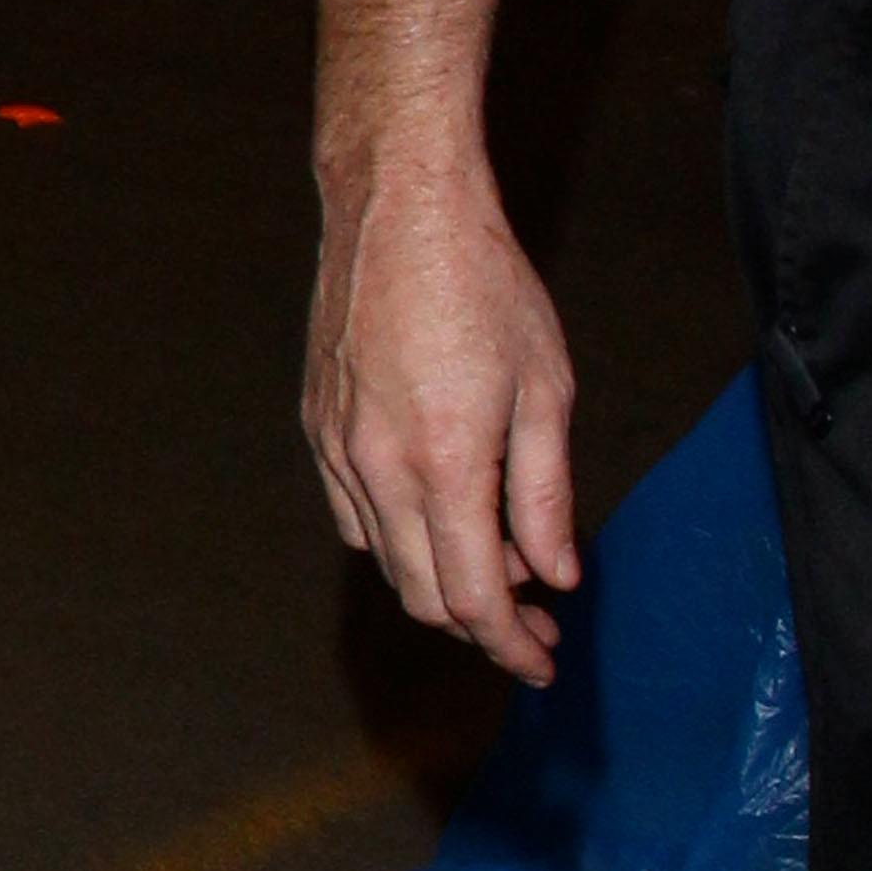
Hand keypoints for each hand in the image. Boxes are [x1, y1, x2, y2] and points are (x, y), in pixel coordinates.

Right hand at [303, 138, 577, 684]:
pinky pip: (352, 512)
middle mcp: (379, 468)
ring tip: (498, 563)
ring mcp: (338, 447)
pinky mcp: (318, 423)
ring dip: (440, 583)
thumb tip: (553, 573)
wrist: (399, 208)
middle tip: (535, 621)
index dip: (510, 645)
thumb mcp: (544, 388)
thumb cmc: (484, 284)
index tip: (544, 663)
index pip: (473, 597)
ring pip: (384, 559)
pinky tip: (438, 515)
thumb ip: (545, 492)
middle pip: (423, 595)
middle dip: (481, 625)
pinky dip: (397, 539)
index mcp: (445, 463)